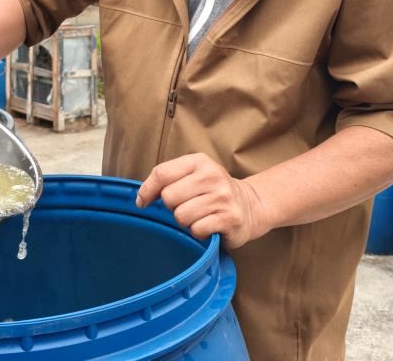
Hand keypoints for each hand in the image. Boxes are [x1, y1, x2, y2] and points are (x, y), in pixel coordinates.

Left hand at [135, 153, 271, 248]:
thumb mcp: (194, 175)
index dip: (147, 190)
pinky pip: (197, 229)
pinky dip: (198, 232)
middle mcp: (212, 176)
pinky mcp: (229, 218)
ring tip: (198, 216)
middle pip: (169, 197)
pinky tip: (208, 226)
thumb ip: (169, 180)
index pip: (162, 173)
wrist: (251, 205)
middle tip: (186, 207)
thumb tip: (141, 198)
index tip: (143, 202)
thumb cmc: (214, 191)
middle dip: (172, 207)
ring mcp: (222, 197)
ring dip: (186, 221)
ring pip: (181, 216)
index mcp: (199, 162)